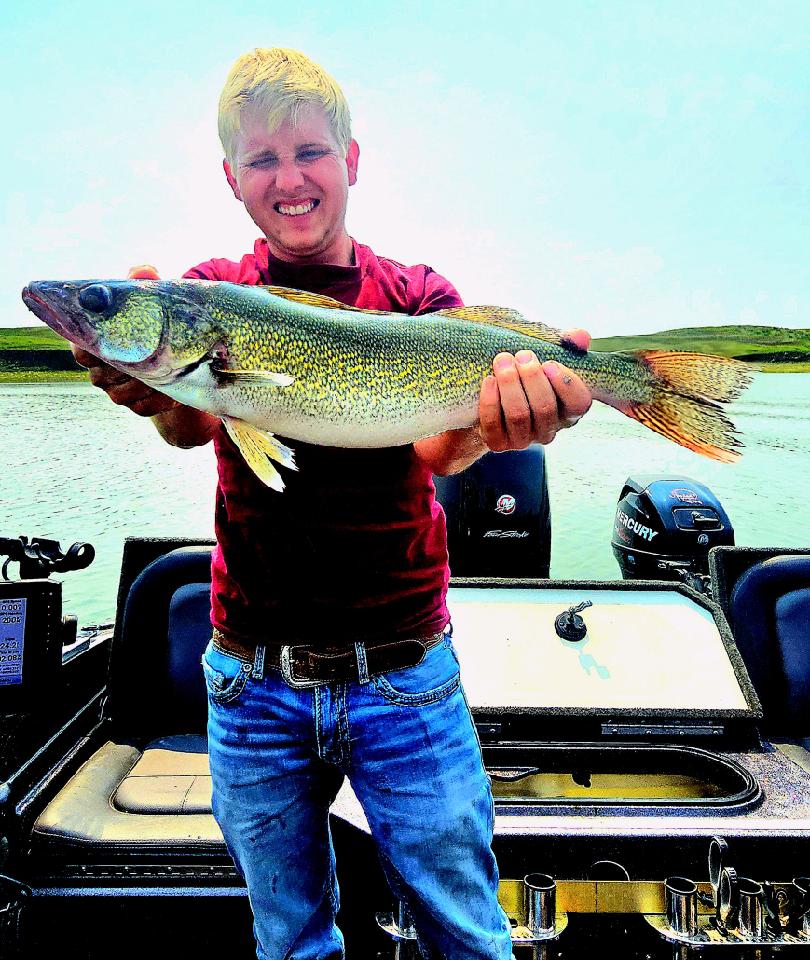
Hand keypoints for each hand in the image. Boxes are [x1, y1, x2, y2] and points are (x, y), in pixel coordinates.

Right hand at [70, 264, 179, 417]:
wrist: (184, 359)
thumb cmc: (156, 324)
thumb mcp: (152, 301)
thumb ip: (144, 283)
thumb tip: (144, 269)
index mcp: (97, 342)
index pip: (80, 350)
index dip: (90, 350)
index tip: (108, 345)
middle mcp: (101, 369)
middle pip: (99, 377)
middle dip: (124, 369)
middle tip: (148, 359)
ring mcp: (117, 390)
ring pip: (119, 395)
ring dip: (143, 386)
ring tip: (166, 373)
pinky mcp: (138, 405)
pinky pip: (141, 408)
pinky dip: (158, 400)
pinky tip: (173, 389)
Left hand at [477, 329, 592, 451]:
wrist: (487, 393)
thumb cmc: (526, 371)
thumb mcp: (548, 352)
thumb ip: (568, 341)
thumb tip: (580, 337)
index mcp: (568, 410)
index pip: (579, 404)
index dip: (566, 384)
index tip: (549, 363)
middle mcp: (549, 429)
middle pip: (545, 408)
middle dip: (532, 378)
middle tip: (521, 355)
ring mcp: (523, 440)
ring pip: (519, 416)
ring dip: (510, 385)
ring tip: (502, 360)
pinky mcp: (498, 443)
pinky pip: (494, 425)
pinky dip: (490, 401)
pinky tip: (489, 380)